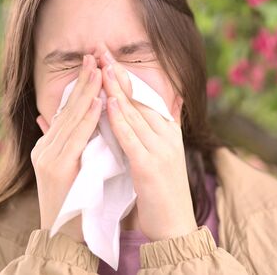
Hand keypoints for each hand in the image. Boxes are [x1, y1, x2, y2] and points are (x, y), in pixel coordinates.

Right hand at [31, 54, 102, 242]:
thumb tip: (56, 117)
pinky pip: (75, 137)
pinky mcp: (56, 167)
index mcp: (49, 145)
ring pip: (71, 118)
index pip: (67, 110)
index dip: (81, 87)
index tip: (94, 65)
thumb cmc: (74, 199)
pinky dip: (87, 117)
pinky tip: (98, 102)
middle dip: (84, 81)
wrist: (64, 235)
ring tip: (99, 71)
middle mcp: (46, 147)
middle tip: (95, 56)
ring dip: (87, 92)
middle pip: (68, 108)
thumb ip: (65, 141)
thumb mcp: (68, 166)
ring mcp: (48, 156)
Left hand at [100, 51, 197, 241]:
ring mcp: (160, 149)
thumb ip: (172, 122)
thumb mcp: (170, 151)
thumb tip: (175, 97)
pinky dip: (120, 119)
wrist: (176, 226)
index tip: (108, 56)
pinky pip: (132, 138)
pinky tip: (110, 102)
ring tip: (102, 67)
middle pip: (138, 98)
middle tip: (101, 50)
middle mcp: (166, 135)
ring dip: (116, 89)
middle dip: (118, 73)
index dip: (126, 75)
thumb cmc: (165, 190)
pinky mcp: (149, 167)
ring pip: (134, 113)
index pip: (145, 96)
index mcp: (169, 131)